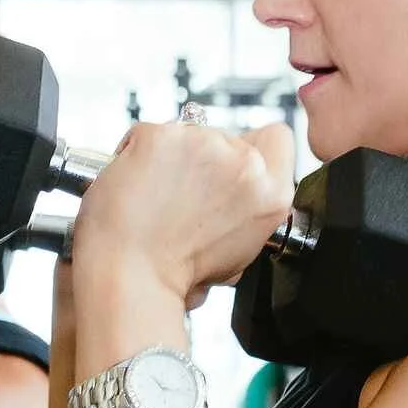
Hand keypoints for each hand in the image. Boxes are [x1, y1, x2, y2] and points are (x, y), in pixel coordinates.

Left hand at [72, 122, 295, 301]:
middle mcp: (245, 164)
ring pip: (187, 132)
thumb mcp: (237, 251)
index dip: (250, 150)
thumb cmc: (174, 273)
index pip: (276, 138)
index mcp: (270, 194)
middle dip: (203, 160)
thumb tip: (229, 189)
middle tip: (181, 195)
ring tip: (155, 198)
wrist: (131, 276)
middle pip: (227, 136)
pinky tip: (134, 186)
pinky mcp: (162, 135)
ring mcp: (203, 143)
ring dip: (171, 157)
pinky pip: (147, 132)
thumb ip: (245, 208)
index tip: (226, 168)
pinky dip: (136, 154)